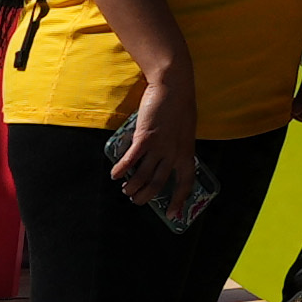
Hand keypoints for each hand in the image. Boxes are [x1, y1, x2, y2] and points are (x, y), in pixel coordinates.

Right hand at [104, 58, 202, 219]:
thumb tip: (169, 156)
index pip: (186, 183)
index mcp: (187, 152)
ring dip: (132, 186)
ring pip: (144, 176)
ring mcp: (159, 147)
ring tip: (126, 190)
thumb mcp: (185, 130)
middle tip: (137, 200)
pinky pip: (131, 160)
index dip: (178, 201)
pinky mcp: (145, 138)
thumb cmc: (180, 105)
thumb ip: (178, 145)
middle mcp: (174, 154)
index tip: (172, 214)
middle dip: (146, 196)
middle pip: (159, 184)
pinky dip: (121, 169)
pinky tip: (115, 175)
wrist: (174, 86)